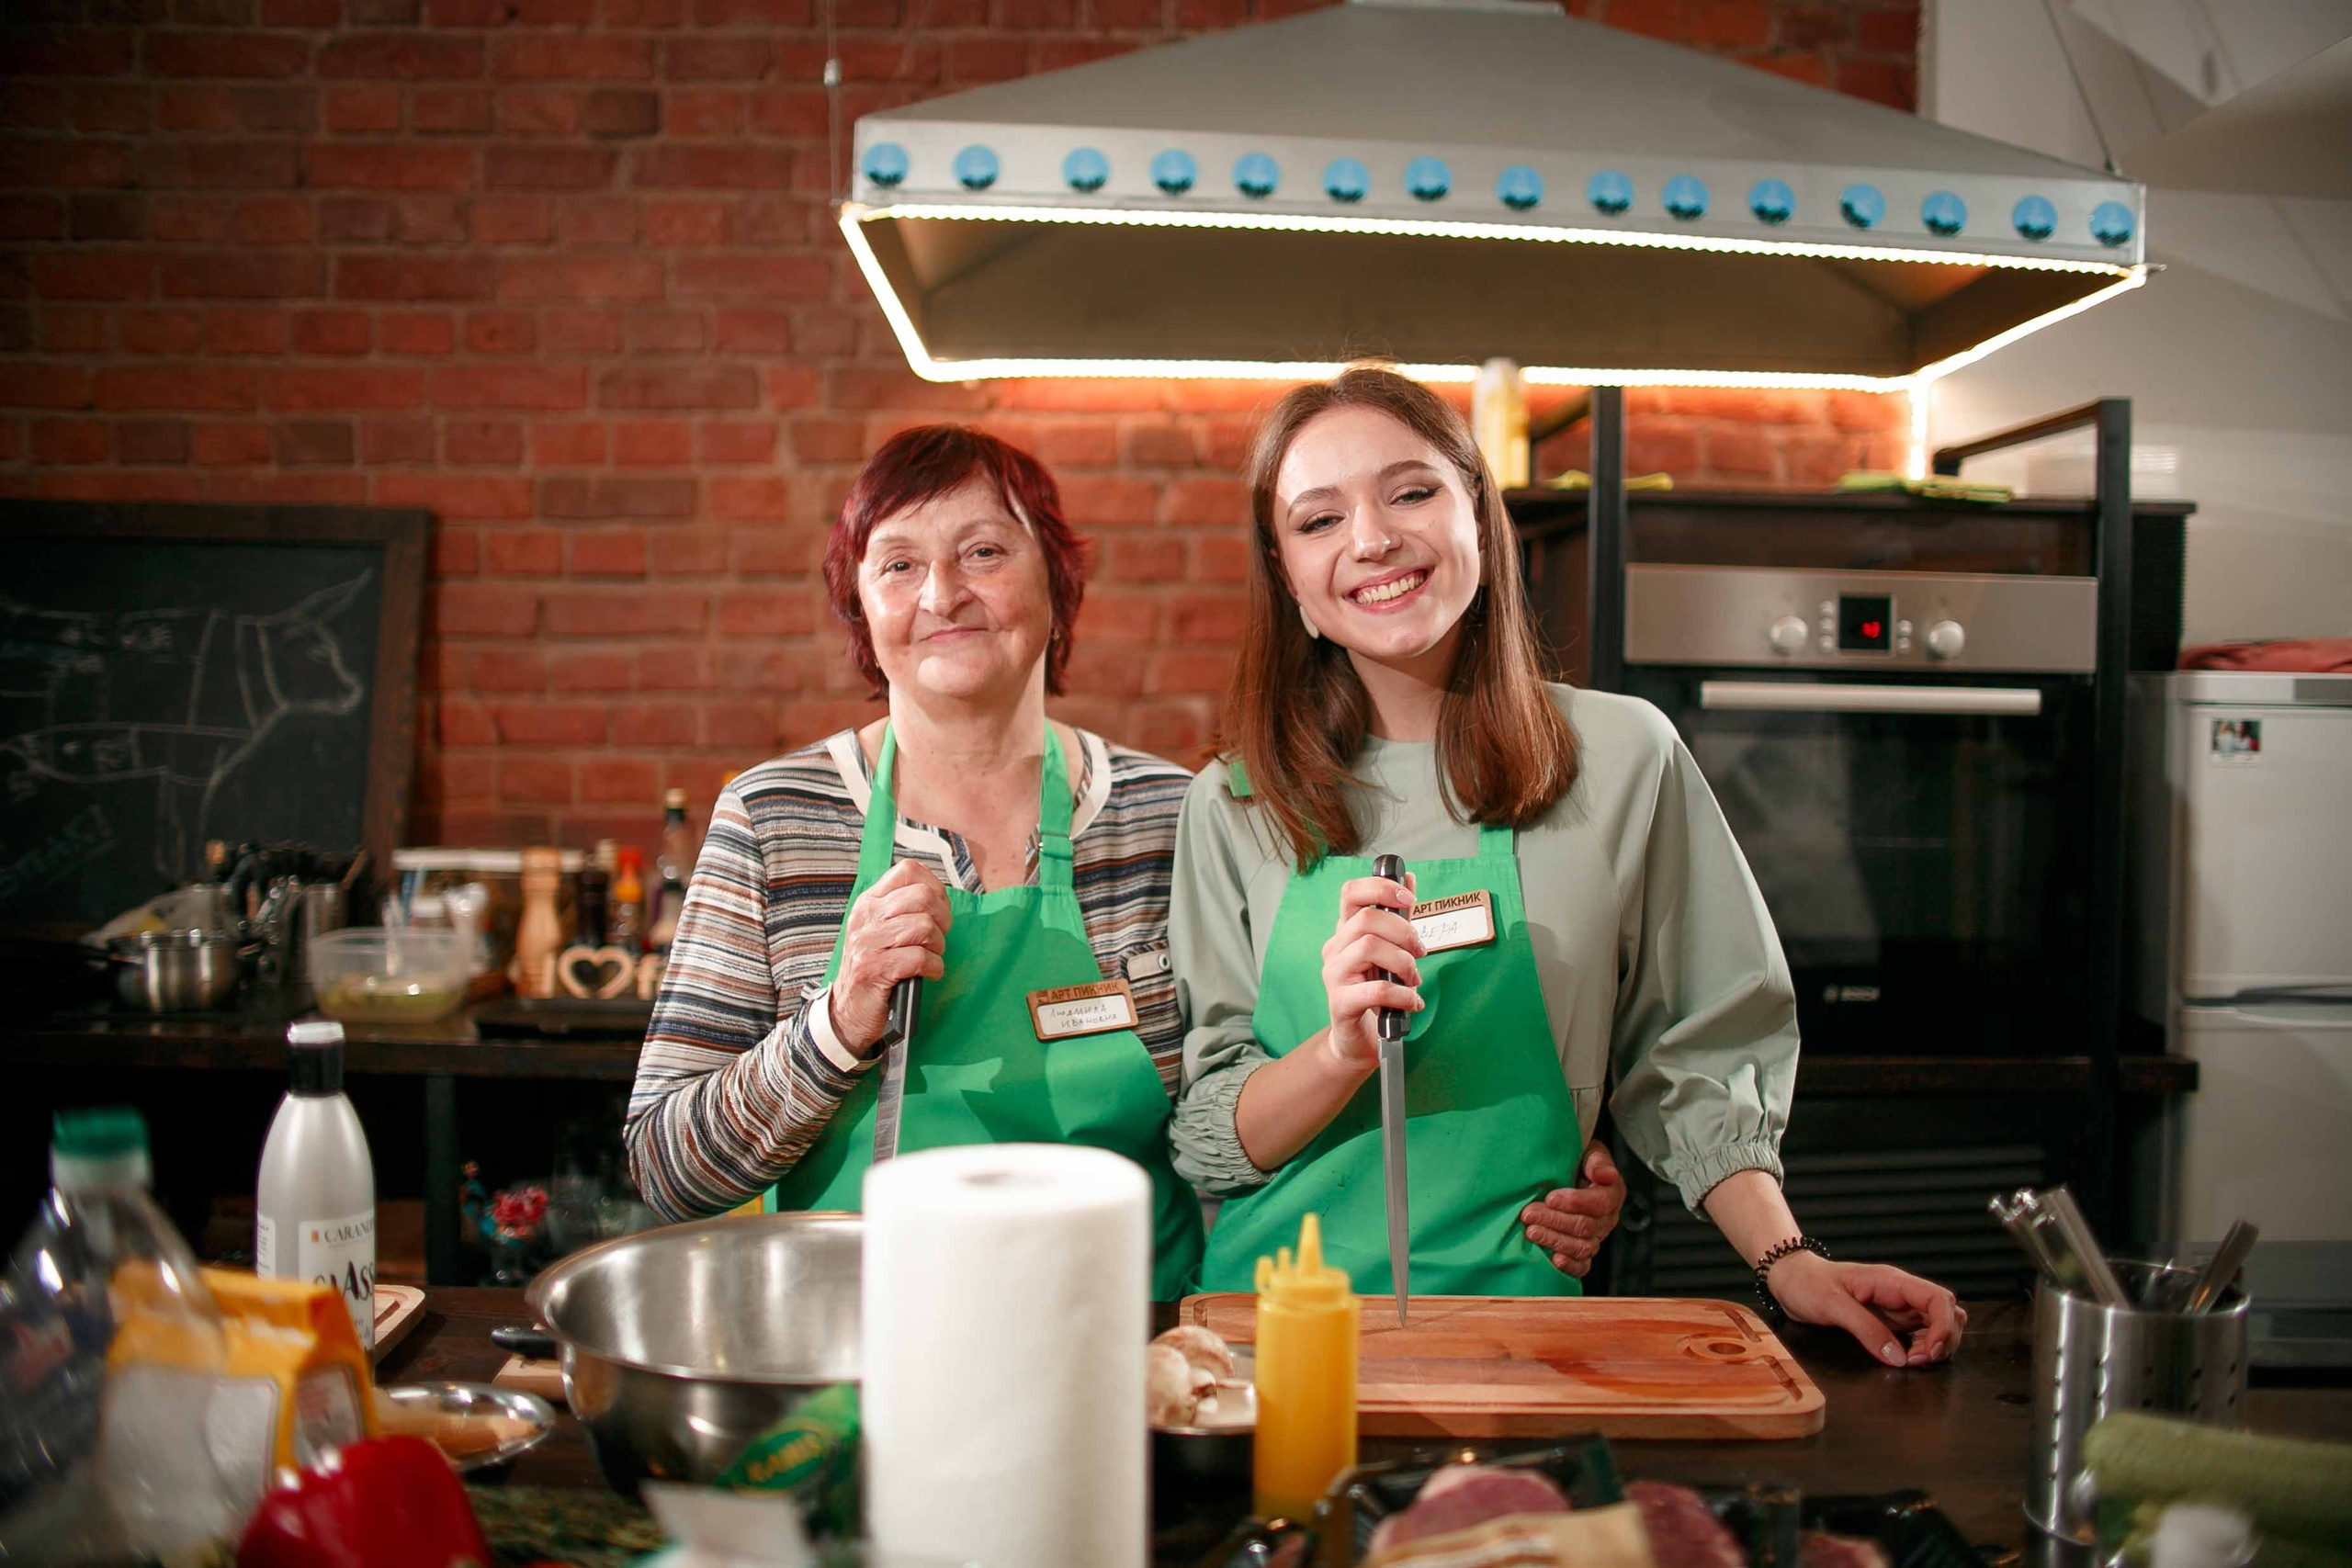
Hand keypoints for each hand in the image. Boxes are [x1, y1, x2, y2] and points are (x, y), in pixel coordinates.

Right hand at [827, 860, 949, 1055]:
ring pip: (925, 926)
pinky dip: (934, 968)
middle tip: (937, 937)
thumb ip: (902, 909)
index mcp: (869, 902)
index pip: (908, 870)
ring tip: (930, 957)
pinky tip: (928, 973)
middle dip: (942, 918)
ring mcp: (867, 942)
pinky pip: (921, 958)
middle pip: (923, 896)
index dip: (934, 887)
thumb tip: (939, 896)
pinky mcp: (874, 968)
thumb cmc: (874, 968)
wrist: (848, 1010)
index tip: (937, 910)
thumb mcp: (880, 930)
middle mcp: (866, 917)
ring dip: (938, 946)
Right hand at [1319, 871, 1421, 1071]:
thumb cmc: (1374, 992)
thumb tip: (1409, 877)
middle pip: (1366, 920)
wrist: (1359, 1040)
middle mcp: (1335, 949)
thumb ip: (1398, 916)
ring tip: (1414, 979)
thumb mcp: (1389, 950)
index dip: (1380, 887)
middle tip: (1420, 951)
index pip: (1351, 892)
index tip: (1408, 899)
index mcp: (1346, 931)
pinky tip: (1412, 1002)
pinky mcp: (1340, 1003)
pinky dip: (1403, 995)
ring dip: (1403, 962)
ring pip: (1369, 948)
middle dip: (1404, 932)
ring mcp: (1334, 975)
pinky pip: (1376, 990)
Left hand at [1518, 1143, 1625, 1277]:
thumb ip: (1598, 1162)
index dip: (1575, 1202)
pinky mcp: (1584, 1252)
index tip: (1550, 1197)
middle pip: (1586, 1226)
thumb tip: (1606, 1175)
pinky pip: (1583, 1266)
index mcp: (1612, 1193)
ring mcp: (1596, 1238)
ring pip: (1582, 1247)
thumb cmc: (1577, 1162)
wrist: (1569, 1175)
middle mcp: (1607, 1219)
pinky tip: (1553, 1259)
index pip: (1600, 1202)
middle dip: (1555, 1220)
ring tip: (1531, 1232)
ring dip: (1555, 1240)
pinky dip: (1569, 1266)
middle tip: (1529, 1213)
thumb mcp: (1589, 1153)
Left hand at [1766, 1252, 1966, 1366]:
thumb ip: (1866, 1330)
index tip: (1928, 1352)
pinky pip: (1920, 1334)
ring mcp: (1898, 1307)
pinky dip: (1922, 1348)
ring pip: (1938, 1325)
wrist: (1790, 1279)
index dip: (1943, 1327)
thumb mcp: (1833, 1305)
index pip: (1939, 1299)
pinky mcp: (1890, 1321)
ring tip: (1910, 1361)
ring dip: (1935, 1345)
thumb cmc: (1807, 1283)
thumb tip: (1898, 1358)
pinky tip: (1904, 1358)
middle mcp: (1901, 1293)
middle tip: (1916, 1361)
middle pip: (1947, 1313)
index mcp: (1892, 1282)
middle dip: (1942, 1340)